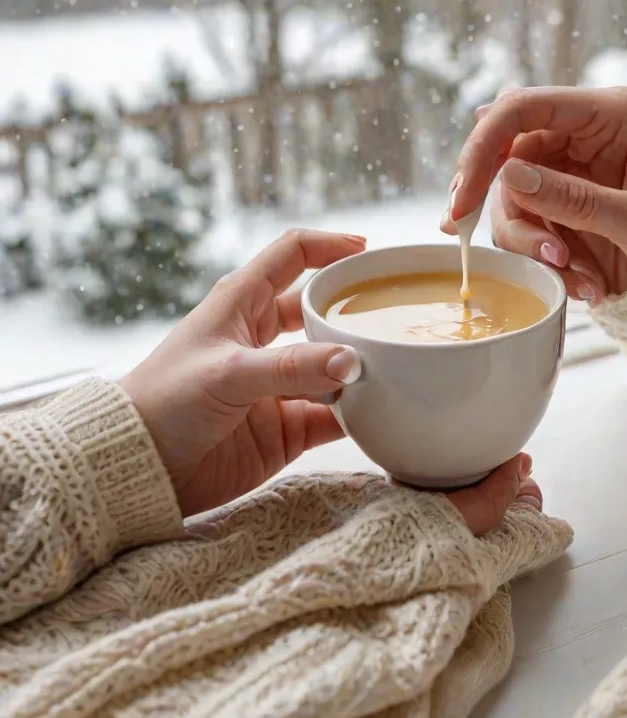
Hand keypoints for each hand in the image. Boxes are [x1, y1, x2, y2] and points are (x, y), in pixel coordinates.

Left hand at [121, 229, 544, 534]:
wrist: (136, 472)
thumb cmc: (165, 403)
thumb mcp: (227, 374)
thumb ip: (291, 368)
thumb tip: (353, 362)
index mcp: (242, 305)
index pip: (292, 255)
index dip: (330, 245)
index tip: (369, 250)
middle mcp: (265, 340)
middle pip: (324, 310)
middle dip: (359, 311)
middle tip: (398, 315)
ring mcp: (278, 385)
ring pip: (335, 366)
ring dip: (364, 368)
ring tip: (399, 368)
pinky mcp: (286, 428)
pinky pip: (336, 417)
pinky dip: (360, 417)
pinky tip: (384, 416)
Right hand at [443, 86, 626, 302]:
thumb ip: (576, 200)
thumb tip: (509, 176)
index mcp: (611, 114)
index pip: (526, 106)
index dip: (484, 145)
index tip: (465, 197)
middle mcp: (581, 132)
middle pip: (506, 151)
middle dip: (494, 201)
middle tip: (464, 233)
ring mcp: (566, 166)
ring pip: (509, 195)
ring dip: (530, 242)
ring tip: (574, 275)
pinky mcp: (557, 198)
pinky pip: (525, 223)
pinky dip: (541, 256)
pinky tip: (581, 280)